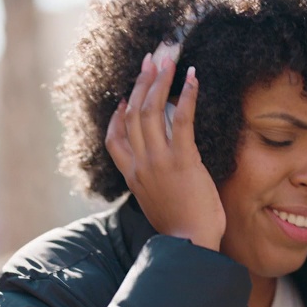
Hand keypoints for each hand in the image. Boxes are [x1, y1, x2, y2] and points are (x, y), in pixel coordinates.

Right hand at [105, 53, 224, 250]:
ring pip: (151, 111)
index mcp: (132, 177)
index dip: (118, 115)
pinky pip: (180, 120)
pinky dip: (186, 95)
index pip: (114, 140)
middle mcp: (140, 165)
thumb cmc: (183, 230)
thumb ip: (155, 183)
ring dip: (159, 81)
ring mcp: (158, 161)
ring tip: (168, 60)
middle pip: (133, 114)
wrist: (190, 246)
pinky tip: (192, 78)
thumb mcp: (159, 204)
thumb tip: (166, 169)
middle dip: (142, 83)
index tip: (127, 97)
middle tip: (152, 60)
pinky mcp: (182, 160)